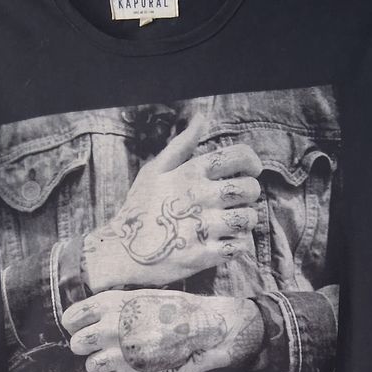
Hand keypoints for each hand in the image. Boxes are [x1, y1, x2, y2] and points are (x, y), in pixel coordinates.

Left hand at [61, 289, 264, 371]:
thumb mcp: (139, 297)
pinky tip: (139, 368)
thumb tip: (89, 321)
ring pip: (91, 366)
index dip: (77, 327)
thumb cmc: (176, 311)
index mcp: (109, 305)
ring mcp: (117, 356)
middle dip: (88, 347)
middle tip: (107, 347)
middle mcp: (108, 329)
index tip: (87, 330)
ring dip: (104, 365)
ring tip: (125, 359)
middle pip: (76, 345)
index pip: (70, 319)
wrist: (205, 331)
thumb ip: (111, 309)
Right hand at [81, 112, 263, 291]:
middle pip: (248, 189)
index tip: (250, 172)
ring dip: (245, 221)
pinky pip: (239, 247)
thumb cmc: (140, 208)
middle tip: (238, 202)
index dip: (252, 163)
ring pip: (247, 218)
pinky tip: (226, 243)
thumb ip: (182, 144)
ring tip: (232, 224)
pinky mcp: (203, 255)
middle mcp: (199, 196)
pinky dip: (238, 246)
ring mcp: (202, 226)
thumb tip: (201, 116)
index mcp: (190, 173)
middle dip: (249, 195)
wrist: (120, 251)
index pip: (237, 157)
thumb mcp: (154, 170)